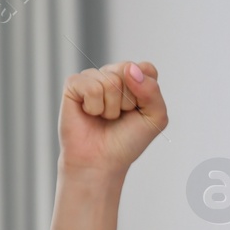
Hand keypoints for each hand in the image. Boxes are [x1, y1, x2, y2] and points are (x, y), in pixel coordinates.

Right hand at [59, 60, 166, 174]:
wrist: (101, 161)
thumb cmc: (127, 141)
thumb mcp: (155, 118)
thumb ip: (153, 91)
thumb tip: (130, 68)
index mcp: (134, 79)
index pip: (146, 69)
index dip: (145, 93)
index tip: (138, 111)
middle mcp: (113, 74)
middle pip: (128, 71)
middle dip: (128, 101)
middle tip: (119, 117)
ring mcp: (93, 77)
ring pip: (111, 81)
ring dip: (111, 108)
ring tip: (104, 118)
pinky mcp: (74, 84)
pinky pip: (91, 87)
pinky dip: (94, 107)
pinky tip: (89, 113)